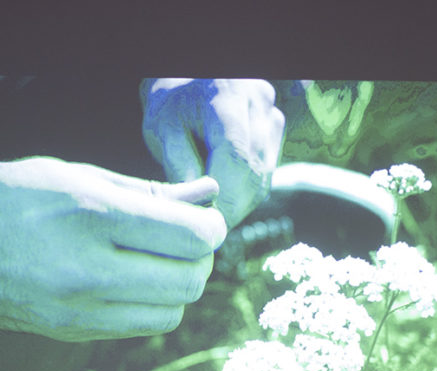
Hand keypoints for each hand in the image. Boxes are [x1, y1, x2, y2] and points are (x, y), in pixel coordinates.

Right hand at [0, 157, 226, 341]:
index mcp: (90, 214)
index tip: (201, 221)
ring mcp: (76, 309)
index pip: (192, 238)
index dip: (210, 230)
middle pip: (190, 281)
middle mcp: (87, 268)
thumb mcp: (76, 175)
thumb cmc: (7, 195)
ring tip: (155, 261)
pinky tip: (129, 280)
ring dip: (178, 288)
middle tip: (182, 240)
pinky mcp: (69, 333)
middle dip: (200, 259)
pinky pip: (140, 328)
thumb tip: (208, 197)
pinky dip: (150, 306)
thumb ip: (149, 191)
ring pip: (172, 313)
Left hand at [142, 79, 284, 227]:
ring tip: (213, 208)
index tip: (206, 223)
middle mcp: (258, 102)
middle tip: (208, 225)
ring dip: (240, 201)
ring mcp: (271, 115)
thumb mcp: (161, 129)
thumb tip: (197, 207)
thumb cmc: (170, 104)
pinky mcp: (275, 129)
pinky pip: (266, 173)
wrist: (188, 80)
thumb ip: (178, 164)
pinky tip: (225, 193)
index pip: (237, 159)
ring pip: (264, 177)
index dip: (224, 199)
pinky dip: (246, 191)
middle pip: (255, 172)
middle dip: (232, 206)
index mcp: (227, 96)